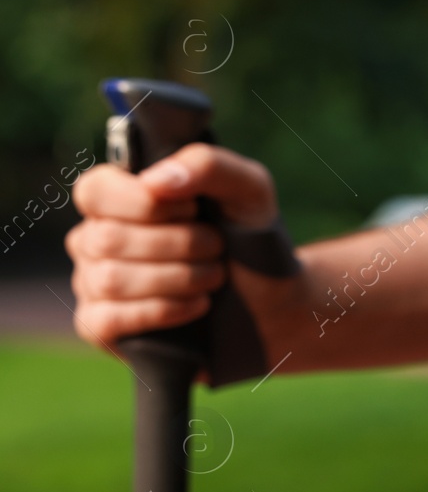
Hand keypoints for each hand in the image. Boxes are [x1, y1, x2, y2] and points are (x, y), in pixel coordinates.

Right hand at [67, 144, 305, 365]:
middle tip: (217, 247)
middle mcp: (95, 236)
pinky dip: (162, 311)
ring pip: (110, 279)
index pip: (95, 191)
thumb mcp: (247, 189)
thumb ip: (207, 166)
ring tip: (215, 275)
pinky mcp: (100, 325)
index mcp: (119, 196)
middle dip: (179, 244)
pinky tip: (198, 304)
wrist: (271, 296)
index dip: (146, 204)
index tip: (193, 210)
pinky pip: (107, 320)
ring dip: (179, 278)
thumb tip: (154, 182)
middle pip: (108, 238)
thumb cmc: (248, 234)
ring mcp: (93, 281)